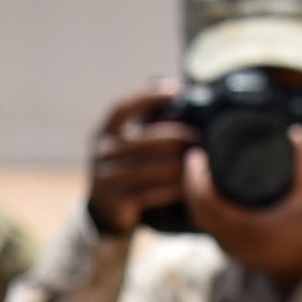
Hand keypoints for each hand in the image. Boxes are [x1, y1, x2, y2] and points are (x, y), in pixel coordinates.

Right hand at [87, 87, 197, 234]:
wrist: (106, 211)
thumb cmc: (128, 171)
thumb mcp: (129, 147)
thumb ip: (148, 129)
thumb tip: (184, 104)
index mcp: (105, 133)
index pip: (123, 108)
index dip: (148, 96)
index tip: (174, 91)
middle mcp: (102, 152)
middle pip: (144, 140)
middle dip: (176, 137)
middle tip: (199, 138)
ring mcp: (105, 178)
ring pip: (149, 168)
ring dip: (178, 165)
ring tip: (198, 163)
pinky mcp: (116, 201)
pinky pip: (149, 193)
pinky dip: (171, 189)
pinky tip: (187, 186)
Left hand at [183, 126, 301, 288]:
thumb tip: (297, 133)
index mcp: (245, 227)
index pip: (206, 201)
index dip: (196, 178)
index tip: (198, 155)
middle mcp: (230, 239)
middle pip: (196, 208)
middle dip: (190, 181)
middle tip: (195, 156)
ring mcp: (226, 245)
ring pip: (197, 217)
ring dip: (192, 194)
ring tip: (196, 168)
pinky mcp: (226, 246)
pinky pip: (203, 224)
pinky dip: (198, 206)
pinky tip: (200, 189)